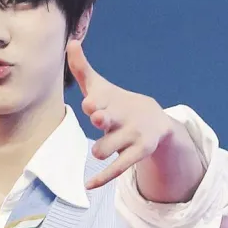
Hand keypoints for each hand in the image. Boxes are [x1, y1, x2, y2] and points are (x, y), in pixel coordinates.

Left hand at [66, 40, 173, 189]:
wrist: (156, 119)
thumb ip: (82, 68)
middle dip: (103, 119)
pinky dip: (103, 178)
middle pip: (106, 121)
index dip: (95, 104)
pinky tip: (89, 186)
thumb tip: (70, 42)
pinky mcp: (137, 153)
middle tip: (100, 118)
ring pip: (106, 147)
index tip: (91, 105)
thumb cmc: (117, 102)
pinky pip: (118, 169)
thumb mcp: (100, 87)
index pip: (99, 101)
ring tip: (99, 150)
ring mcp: (130, 136)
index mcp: (109, 100)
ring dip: (100, 150)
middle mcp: (120, 117)